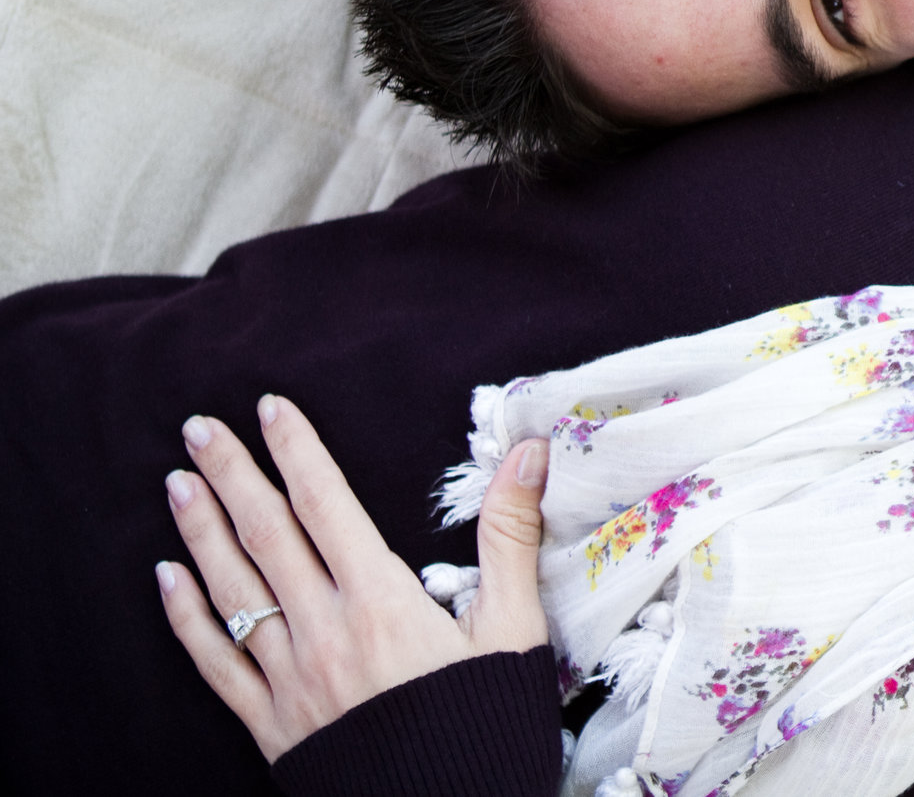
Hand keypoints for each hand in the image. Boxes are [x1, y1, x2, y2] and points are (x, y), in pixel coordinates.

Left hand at [155, 394, 548, 761]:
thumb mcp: (514, 627)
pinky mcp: (271, 723)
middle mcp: (325, 631)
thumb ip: (510, 535)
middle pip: (267, 536)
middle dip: (231, 476)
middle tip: (199, 428)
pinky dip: (189, 618)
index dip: (298, 452)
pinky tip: (169, 581)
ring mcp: (290, 678)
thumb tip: (526, 454)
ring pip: (234, 590)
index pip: (326, 506)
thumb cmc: (486, 723)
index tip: (271, 408)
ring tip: (178, 485)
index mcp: (382, 601)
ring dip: (201, 532)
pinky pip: (217, 662)